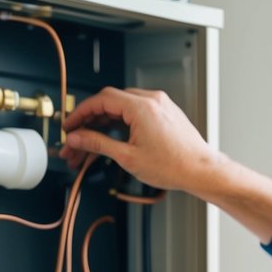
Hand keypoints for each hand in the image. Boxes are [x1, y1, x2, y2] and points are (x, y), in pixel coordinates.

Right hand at [61, 86, 221, 194]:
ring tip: (92, 145)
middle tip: (77, 138)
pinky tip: (111, 139)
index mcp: (142, 107)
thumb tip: (78, 138)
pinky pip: (136, 112)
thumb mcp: (128, 157)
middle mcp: (152, 101)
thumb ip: (98, 143)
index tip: (71, 125)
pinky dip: (121, 123)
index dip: (81, 113)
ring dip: (104, 123)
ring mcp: (160, 105)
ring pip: (122, 108)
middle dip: (90, 121)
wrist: (201, 171)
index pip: (101, 100)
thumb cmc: (174, 165)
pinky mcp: (164, 113)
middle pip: (110, 102)